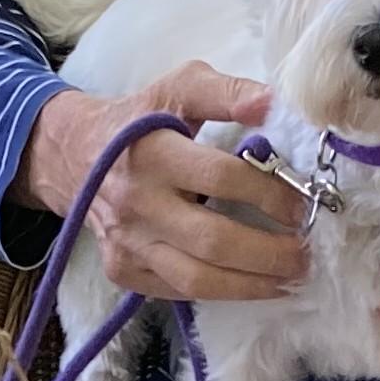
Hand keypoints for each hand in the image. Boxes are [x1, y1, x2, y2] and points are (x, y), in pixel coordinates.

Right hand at [16, 61, 307, 300]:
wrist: (74, 155)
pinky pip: (178, 292)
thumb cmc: (140, 120)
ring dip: (252, 285)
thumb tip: (272, 105)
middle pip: (214, 241)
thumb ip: (227, 91)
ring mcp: (127, 242)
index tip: (301, 204)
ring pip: (198, 280)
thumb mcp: (179, 87)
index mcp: (152, 151)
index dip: (270, 194)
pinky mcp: (121, 270)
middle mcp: (136, 202)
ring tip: (289, 279)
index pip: (222, 178)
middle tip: (305, 254)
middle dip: (270, 253)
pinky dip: (221, 293)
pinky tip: (251, 284)